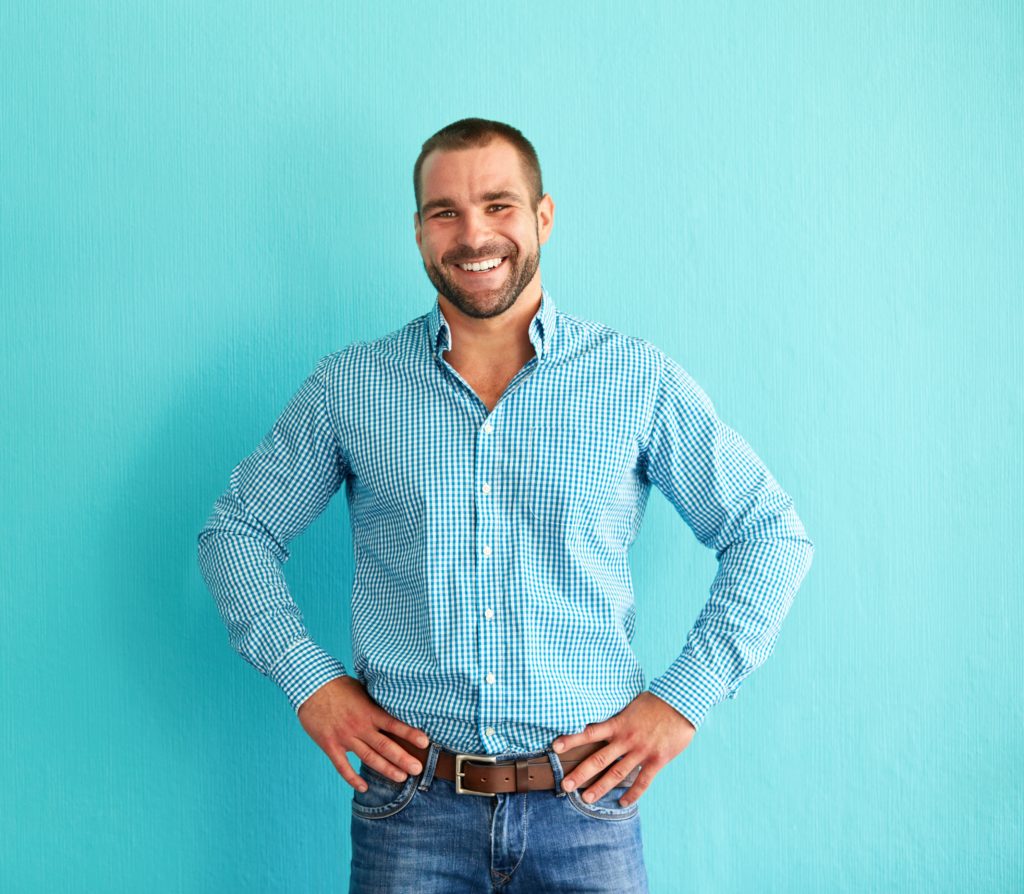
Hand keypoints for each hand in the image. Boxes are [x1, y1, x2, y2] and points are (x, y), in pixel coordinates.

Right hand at [297, 676, 429, 791]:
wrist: (310, 687)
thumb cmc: (338, 686)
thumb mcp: (362, 690)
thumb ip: (375, 702)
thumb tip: (394, 705)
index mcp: (369, 711)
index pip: (394, 724)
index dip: (410, 733)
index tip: (425, 743)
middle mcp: (359, 726)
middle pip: (385, 745)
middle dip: (403, 758)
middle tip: (417, 769)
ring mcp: (345, 737)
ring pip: (369, 757)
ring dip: (386, 769)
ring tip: (401, 778)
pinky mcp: (330, 745)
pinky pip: (343, 766)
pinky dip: (353, 778)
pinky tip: (363, 787)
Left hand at [552, 691, 695, 806]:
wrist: (682, 703)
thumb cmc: (656, 701)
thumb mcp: (631, 703)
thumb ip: (617, 715)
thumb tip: (601, 717)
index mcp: (619, 723)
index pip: (589, 732)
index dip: (572, 739)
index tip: (555, 747)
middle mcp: (626, 739)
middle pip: (598, 759)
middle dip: (580, 773)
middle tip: (565, 785)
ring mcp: (641, 751)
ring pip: (616, 774)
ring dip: (600, 787)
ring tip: (585, 799)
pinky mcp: (656, 760)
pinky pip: (642, 782)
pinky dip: (632, 794)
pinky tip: (622, 803)